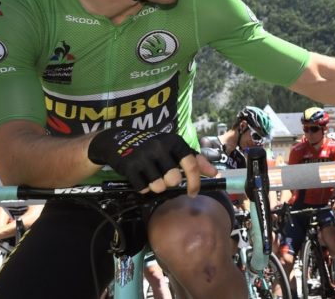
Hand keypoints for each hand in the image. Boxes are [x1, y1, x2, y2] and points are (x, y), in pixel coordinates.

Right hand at [87, 127, 216, 194]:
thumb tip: (215, 173)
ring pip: (158, 186)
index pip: (191, 164)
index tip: (193, 193)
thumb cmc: (153, 147)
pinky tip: (140, 176)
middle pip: (174, 180)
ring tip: (151, 175)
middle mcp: (159, 146)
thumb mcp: (174, 148)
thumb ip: (195, 160)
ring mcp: (143, 156)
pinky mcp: (129, 166)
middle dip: (170, 182)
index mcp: (174, 141)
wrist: (119, 141)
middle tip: (164, 175)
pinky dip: (143, 187)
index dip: (195, 182)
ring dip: (156, 186)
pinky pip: (143, 188)